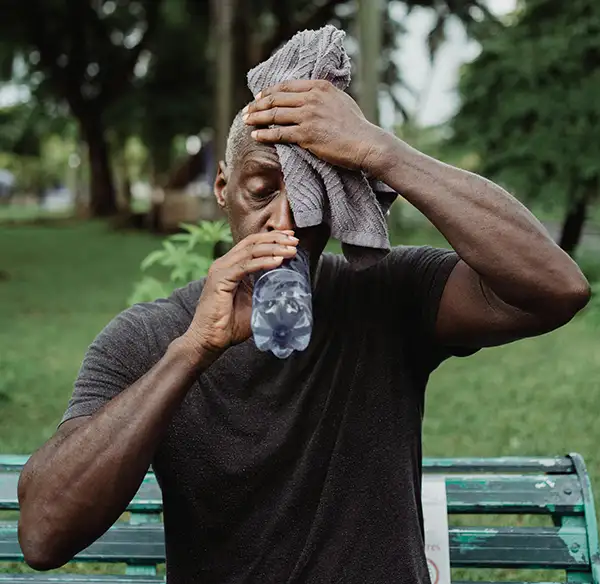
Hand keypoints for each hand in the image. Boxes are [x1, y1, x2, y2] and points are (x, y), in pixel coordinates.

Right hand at [180, 231, 298, 358]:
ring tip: (290, 250)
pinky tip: (277, 261)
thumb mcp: (254, 303)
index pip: (253, 244)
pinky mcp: (220, 280)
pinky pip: (245, 266)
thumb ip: (266, 291)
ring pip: (250, 251)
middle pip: (252, 242)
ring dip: (273, 248)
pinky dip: (263, 262)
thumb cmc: (229, 325)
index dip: (272, 238)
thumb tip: (288, 289)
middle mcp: (224, 264)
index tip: (291, 238)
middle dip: (276, 238)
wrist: (209, 340)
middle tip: (295, 241)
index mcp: (231, 266)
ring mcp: (221, 270)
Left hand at [243, 80, 385, 171]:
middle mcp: (312, 98)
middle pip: (276, 98)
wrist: (366, 143)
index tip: (259, 97)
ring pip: (275, 114)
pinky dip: (264, 134)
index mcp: (320, 87)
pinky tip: (256, 135)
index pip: (287, 86)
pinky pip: (279, 133)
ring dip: (257, 118)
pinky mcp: (306, 134)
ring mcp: (308, 116)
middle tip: (246, 111)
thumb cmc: (357, 127)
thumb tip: (312, 98)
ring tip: (245, 122)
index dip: (269, 91)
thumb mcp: (341, 101)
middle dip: (258, 105)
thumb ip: (324, 97)